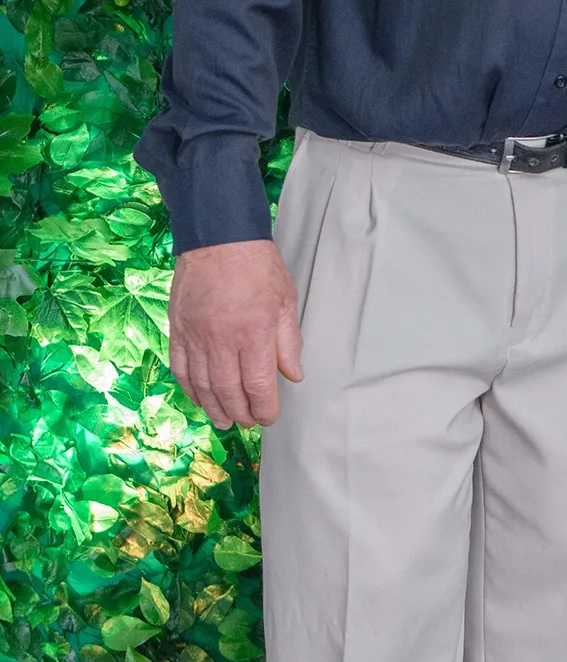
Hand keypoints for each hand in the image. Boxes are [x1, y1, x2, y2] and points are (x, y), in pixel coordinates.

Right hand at [168, 240, 303, 429]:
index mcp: (253, 333)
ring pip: (202, 385)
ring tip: (224, 420)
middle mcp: (222, 340)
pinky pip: (180, 368)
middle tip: (248, 423)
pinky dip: (189, 388)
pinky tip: (199, 398)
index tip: (269, 417)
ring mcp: (196, 336)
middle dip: (241, 413)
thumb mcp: (286, 301)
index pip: (258, 385)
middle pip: (229, 391)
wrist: (218, 238)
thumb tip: (293, 375)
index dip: (263, 408)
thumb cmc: (257, 266)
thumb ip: (289, 342)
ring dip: (214, 408)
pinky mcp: (178, 329)